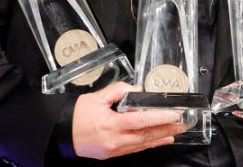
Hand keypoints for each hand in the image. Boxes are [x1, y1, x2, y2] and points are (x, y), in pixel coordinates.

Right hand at [71, 81, 186, 158]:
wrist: (60, 134)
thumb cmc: (76, 115)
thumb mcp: (96, 97)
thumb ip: (118, 90)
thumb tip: (137, 88)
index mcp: (111, 124)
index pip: (141, 121)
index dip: (160, 118)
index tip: (174, 114)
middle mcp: (115, 140)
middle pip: (146, 135)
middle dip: (167, 130)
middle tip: (182, 124)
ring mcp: (114, 150)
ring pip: (142, 144)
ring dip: (160, 139)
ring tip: (175, 133)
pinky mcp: (111, 155)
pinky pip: (134, 149)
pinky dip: (147, 144)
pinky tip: (157, 141)